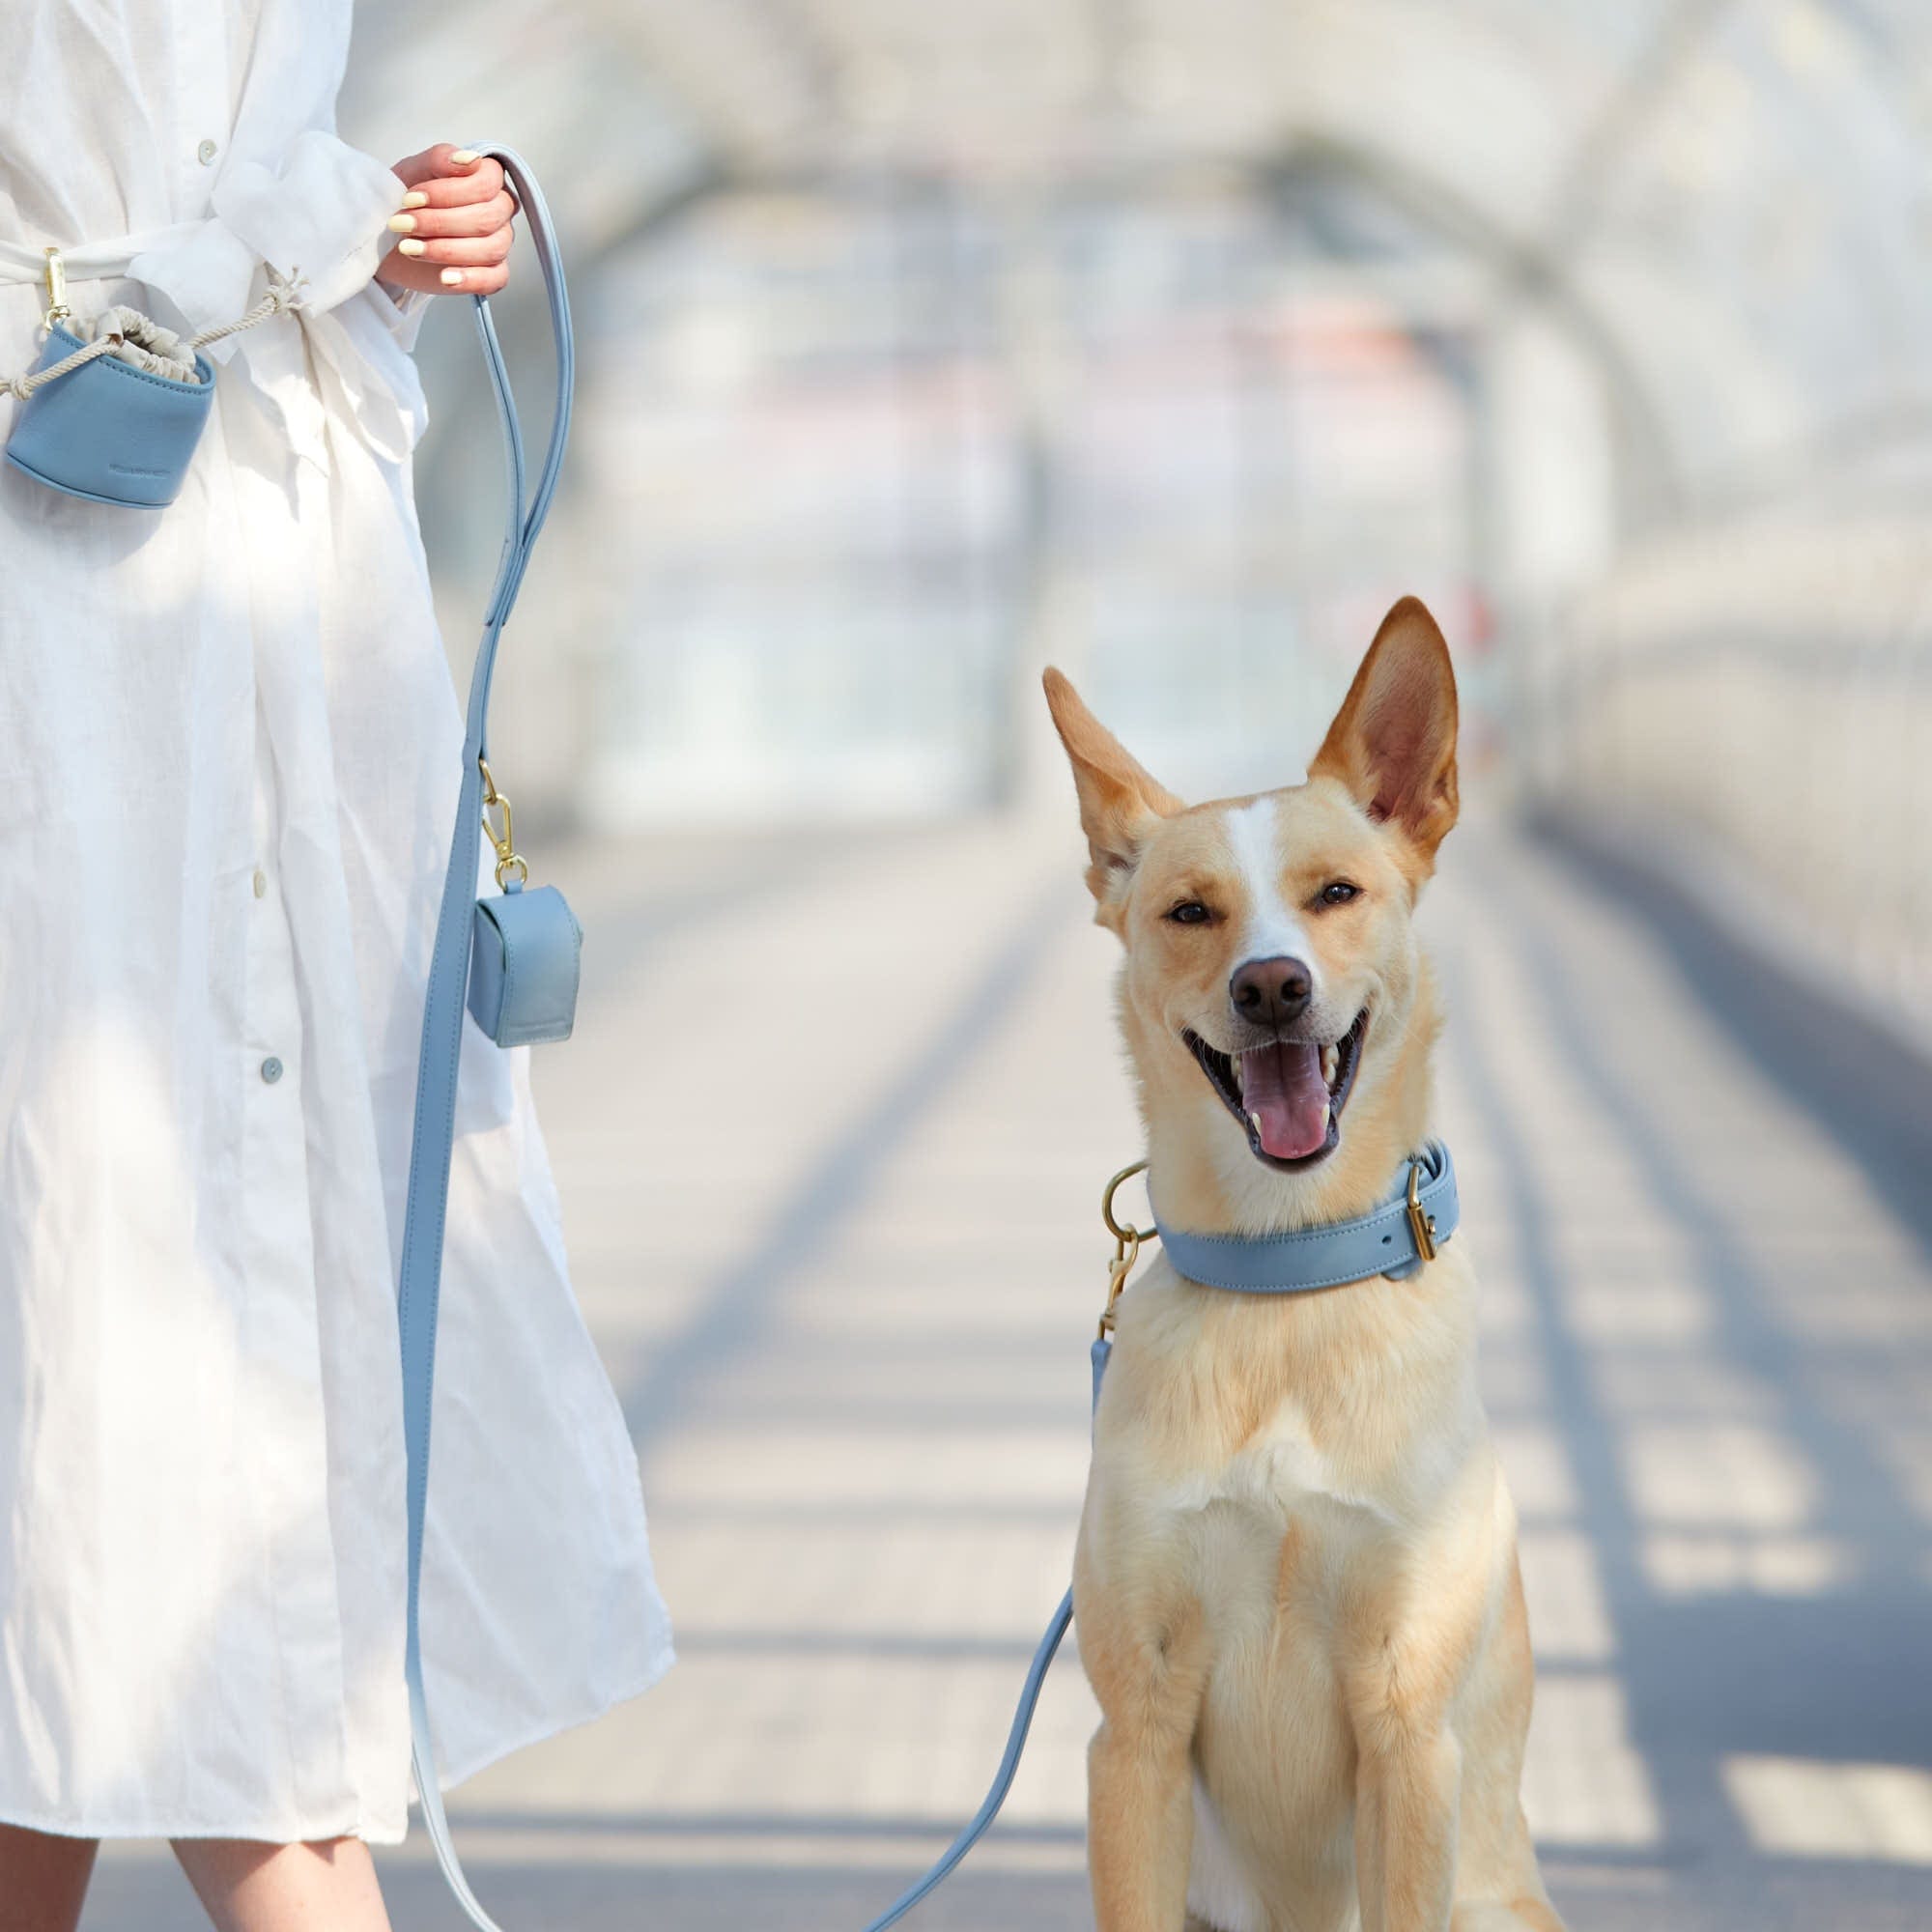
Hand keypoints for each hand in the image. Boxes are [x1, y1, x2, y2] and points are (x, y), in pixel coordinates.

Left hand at [377, 145, 514, 296]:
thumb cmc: (405, 200)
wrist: (388, 236)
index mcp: (487, 180)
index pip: (486, 184)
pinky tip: (445, 278)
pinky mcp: (491, 273)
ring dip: (446, 250)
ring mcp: (498, 243)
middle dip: (440, 223)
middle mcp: (498, 211)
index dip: (448, 193)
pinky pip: (494, 279)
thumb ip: (440, 159)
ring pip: (490, 249)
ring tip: (409, 248)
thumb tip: (471, 159)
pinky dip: (470, 279)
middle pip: (487, 218)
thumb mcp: (413, 171)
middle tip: (402, 224)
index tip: (411, 198)